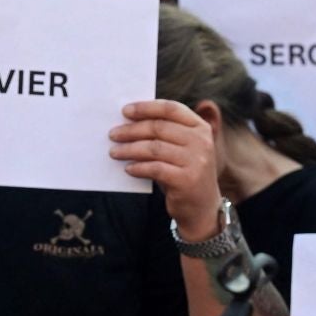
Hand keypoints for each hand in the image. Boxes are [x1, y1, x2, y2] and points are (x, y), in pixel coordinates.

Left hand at [109, 100, 219, 238]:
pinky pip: (155, 169)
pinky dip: (138, 167)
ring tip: (114, 152)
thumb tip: (127, 122)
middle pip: (159, 127)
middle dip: (131, 130)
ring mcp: (196, 161)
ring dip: (130, 149)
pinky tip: (128, 169)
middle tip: (113, 134)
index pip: (171, 108)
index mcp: (200, 127)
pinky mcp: (187, 180)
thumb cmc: (183, 172)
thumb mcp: (181, 148)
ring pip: (154, 148)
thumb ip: (164, 133)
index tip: (125, 111)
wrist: (202, 207)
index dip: (146, 107)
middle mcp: (202, 142)